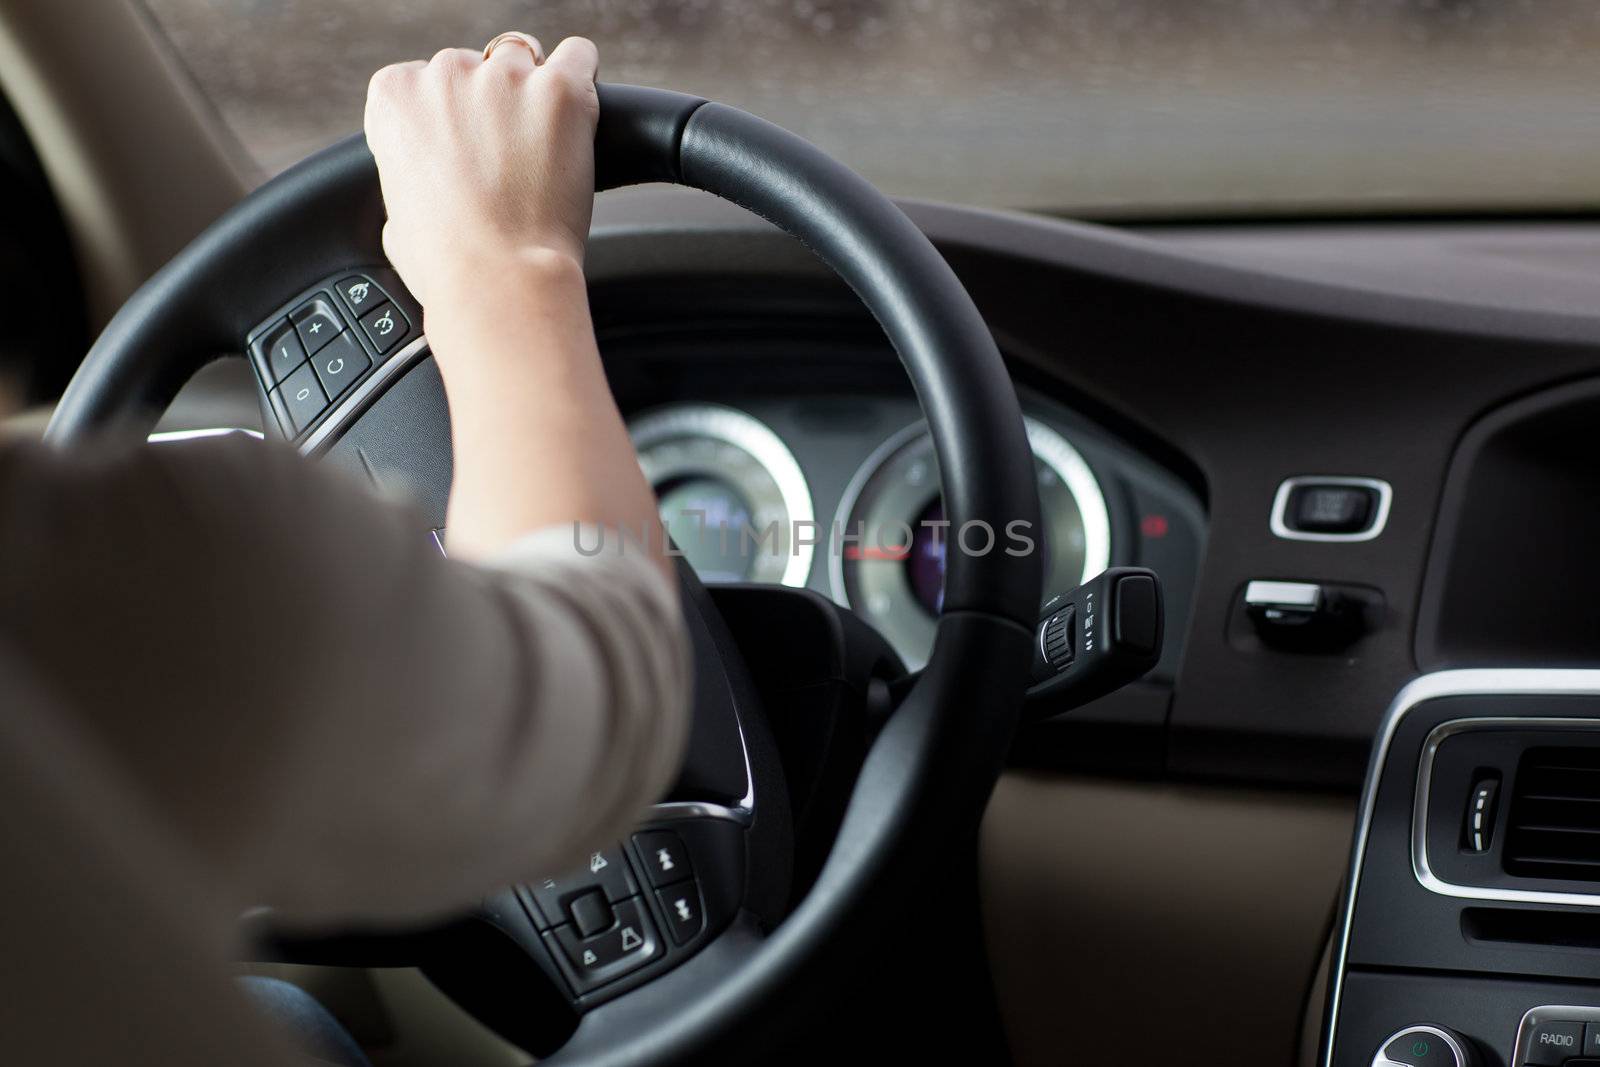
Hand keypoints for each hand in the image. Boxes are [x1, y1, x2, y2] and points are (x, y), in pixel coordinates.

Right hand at [364, 36, 599, 309]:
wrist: (498, 281)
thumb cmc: (447, 263)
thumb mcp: (395, 215)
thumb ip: (408, 175)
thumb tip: (426, 182)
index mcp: (395, 98)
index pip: (421, 80)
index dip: (445, 119)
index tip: (461, 152)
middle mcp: (445, 75)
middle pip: (471, 67)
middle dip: (487, 107)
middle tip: (504, 161)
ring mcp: (505, 78)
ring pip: (523, 59)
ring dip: (531, 93)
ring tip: (541, 145)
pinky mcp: (560, 91)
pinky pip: (579, 56)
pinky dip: (581, 77)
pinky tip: (578, 112)